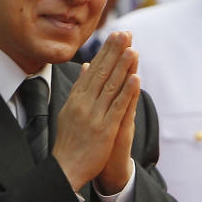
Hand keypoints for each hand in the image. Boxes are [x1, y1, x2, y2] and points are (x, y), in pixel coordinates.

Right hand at [52, 32, 139, 191]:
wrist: (65, 168)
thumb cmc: (69, 141)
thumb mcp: (69, 111)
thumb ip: (78, 89)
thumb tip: (84, 67)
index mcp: (76, 98)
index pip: (92, 70)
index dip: (105, 52)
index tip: (115, 35)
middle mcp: (83, 104)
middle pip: (101, 73)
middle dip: (114, 52)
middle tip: (125, 33)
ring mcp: (94, 116)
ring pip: (111, 87)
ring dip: (123, 67)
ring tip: (133, 49)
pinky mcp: (104, 130)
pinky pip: (117, 107)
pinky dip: (127, 92)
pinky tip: (136, 78)